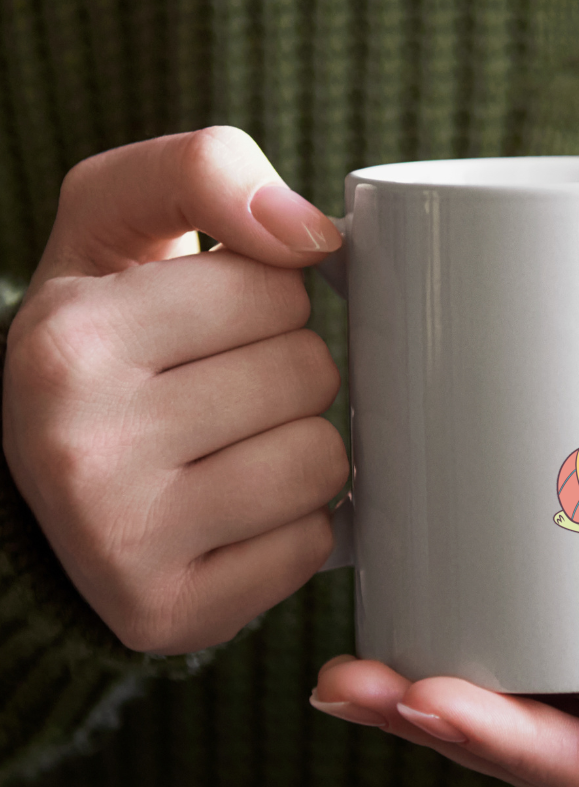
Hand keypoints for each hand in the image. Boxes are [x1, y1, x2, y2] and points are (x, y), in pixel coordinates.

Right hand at [3, 127, 349, 653]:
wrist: (46, 483)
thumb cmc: (107, 340)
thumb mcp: (116, 223)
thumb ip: (202, 171)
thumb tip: (314, 235)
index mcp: (67, 339)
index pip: (278, 287)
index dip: (270, 299)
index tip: (217, 325)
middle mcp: (79, 445)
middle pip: (310, 373)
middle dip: (290, 372)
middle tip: (225, 390)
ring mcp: (122, 543)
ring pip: (324, 462)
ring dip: (302, 449)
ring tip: (233, 448)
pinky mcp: (171, 614)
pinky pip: (315, 546)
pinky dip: (295, 525)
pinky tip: (236, 514)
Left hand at [311, 585, 578, 786]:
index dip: (504, 741)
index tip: (432, 700)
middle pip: (515, 747)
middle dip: (429, 721)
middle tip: (350, 682)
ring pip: (496, 716)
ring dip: (413, 701)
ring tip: (340, 673)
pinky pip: (504, 672)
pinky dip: (441, 664)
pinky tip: (386, 634)